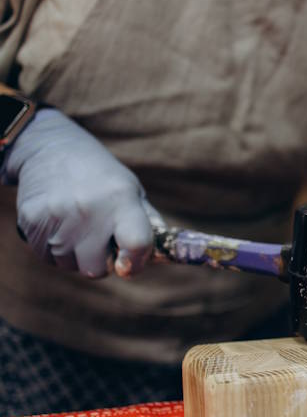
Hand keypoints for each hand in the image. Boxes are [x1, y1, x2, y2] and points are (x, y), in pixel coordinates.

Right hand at [4, 108, 157, 277]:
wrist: (50, 148)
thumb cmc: (101, 176)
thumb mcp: (131, 190)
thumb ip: (148, 224)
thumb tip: (166, 256)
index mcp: (121, 200)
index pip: (136, 244)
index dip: (135, 263)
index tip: (129, 265)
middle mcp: (89, 209)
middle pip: (96, 268)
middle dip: (101, 262)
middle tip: (100, 240)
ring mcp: (57, 216)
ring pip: (71, 265)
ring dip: (76, 255)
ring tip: (77, 226)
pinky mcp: (31, 221)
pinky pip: (48, 257)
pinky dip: (54, 249)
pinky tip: (60, 224)